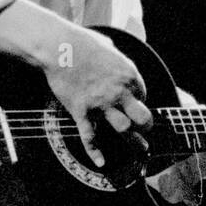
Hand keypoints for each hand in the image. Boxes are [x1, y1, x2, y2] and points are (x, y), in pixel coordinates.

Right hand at [44, 25, 151, 167]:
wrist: (59, 47)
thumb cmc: (83, 43)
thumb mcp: (110, 47)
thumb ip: (118, 59)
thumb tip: (118, 60)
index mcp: (129, 75)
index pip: (143, 95)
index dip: (139, 101)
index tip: (133, 104)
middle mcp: (119, 92)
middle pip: (142, 118)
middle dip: (147, 126)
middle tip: (147, 131)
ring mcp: (100, 104)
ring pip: (124, 130)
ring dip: (134, 142)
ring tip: (140, 149)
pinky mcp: (82, 111)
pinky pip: (90, 137)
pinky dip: (95, 152)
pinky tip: (101, 162)